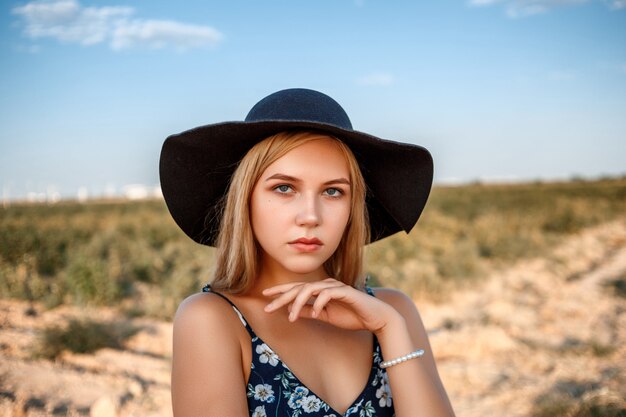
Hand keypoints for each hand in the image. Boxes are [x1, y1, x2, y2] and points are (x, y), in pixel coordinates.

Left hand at [262, 278, 403, 334]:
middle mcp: (326, 285)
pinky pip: (327, 294)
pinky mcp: (345, 291)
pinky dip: (318, 303)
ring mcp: (335, 286)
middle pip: (299, 287)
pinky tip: (315, 313)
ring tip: (291, 317)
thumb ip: (311, 312)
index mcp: (320, 290)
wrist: (376, 318)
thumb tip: (293, 312)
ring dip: (298, 303)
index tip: (265, 297)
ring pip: (310, 289)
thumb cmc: (352, 316)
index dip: (281, 291)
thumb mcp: (326, 317)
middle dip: (282, 297)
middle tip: (268, 307)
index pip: (297, 288)